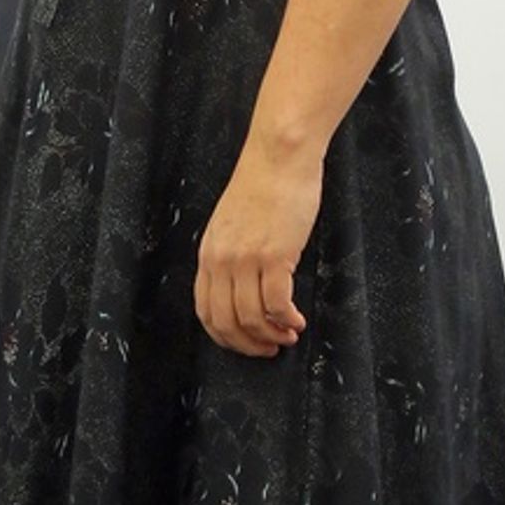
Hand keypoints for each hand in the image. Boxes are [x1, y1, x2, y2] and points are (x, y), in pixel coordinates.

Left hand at [194, 136, 319, 357]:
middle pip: (226, 322)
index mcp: (208, 253)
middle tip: (271, 348)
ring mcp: (246, 258)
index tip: (246, 343)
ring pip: (251, 318)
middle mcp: (221, 259)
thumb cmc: (262, 186)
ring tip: (289, 334)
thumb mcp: (231, 224)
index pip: (205, 311)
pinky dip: (288, 319)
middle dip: (249, 344)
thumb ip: (231, 255)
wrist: (278, 156)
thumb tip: (243, 290)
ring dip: (272, 335)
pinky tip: (298, 320)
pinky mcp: (274, 255)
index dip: (226, 336)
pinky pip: (277, 304)